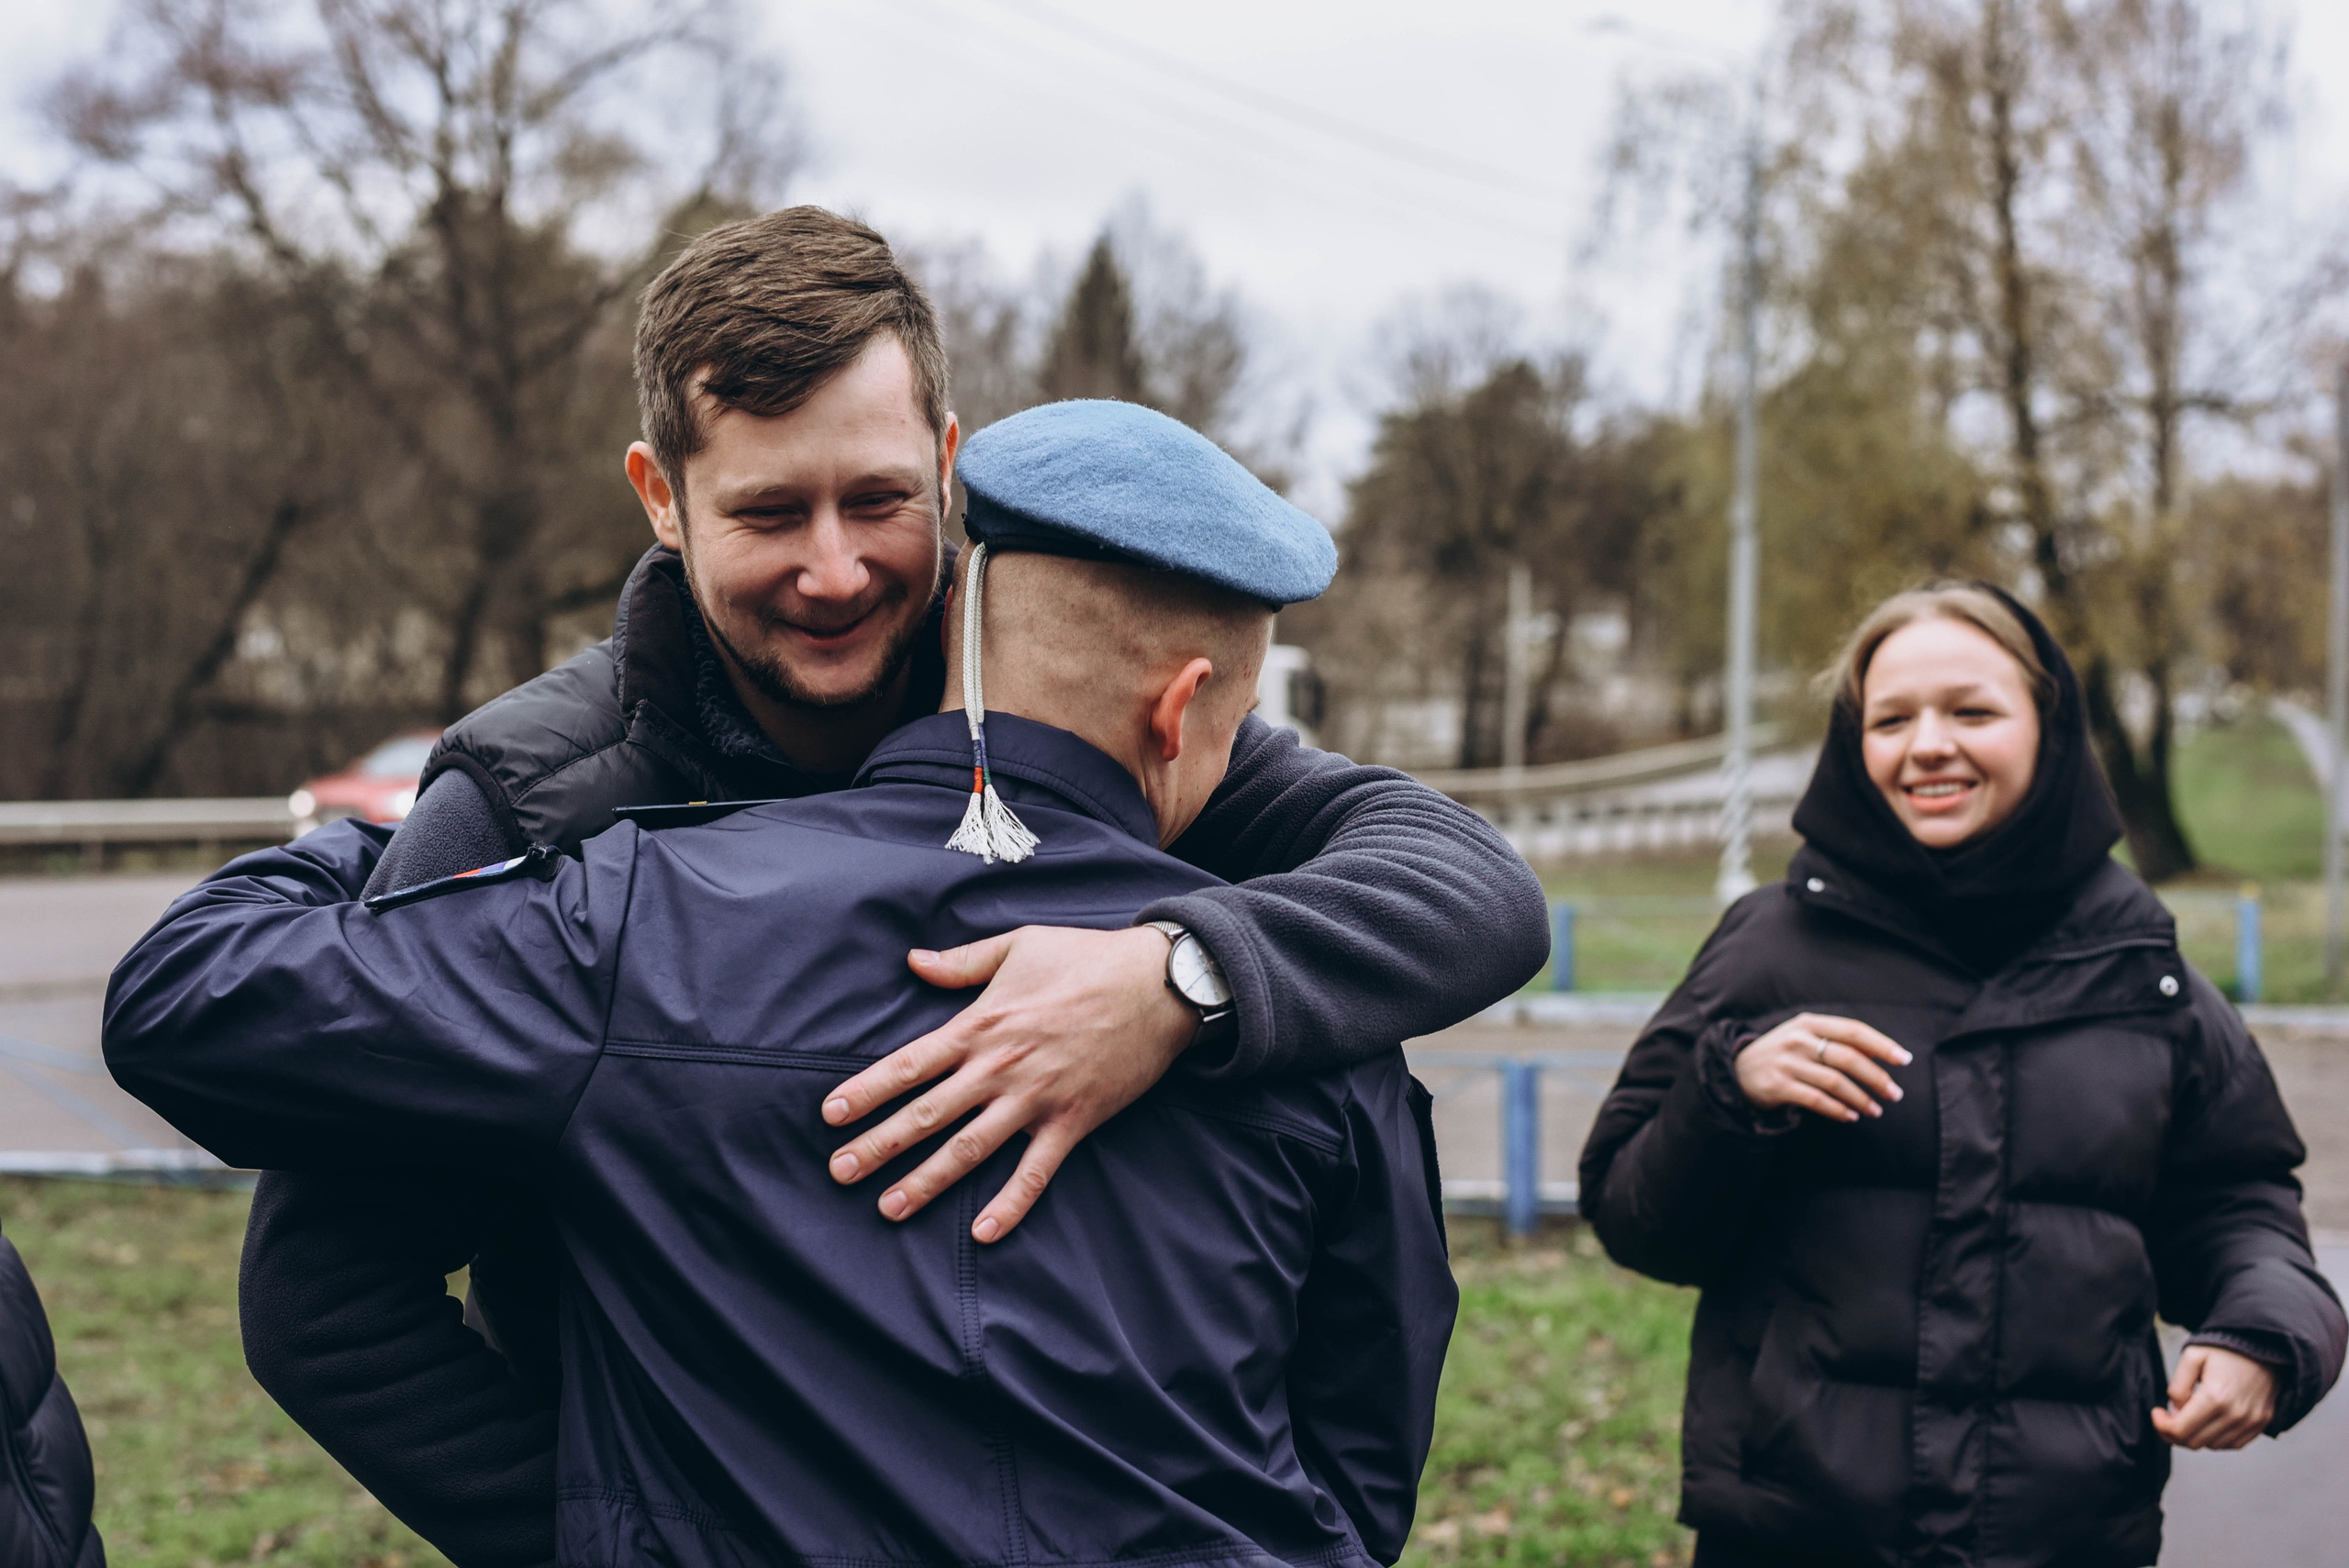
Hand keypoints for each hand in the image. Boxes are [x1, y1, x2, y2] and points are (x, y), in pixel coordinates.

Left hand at [821, 925, 1195, 1242]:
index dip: (866, 1091)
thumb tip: (913, 962)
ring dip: (926, 1181)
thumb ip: (961, 962)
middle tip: (839, 1172)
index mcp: (980, 1025)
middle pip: (926, 1114)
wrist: (1157, 985)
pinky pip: (1036, 1171)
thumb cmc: (1085, 958)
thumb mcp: (1017, 945)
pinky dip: (1011, 1204)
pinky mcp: (1072, 1122)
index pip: (909, 1065)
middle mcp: (999, 1068)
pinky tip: (982, 1233)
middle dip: (878, 1145)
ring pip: (969, 1149)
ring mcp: (1035, 1099)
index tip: (830, 1115)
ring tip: (889, 1207)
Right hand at [1733, 1013, 1911, 1122]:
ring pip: (1835, 1082)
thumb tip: (1882, 1054)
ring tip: (1875, 1110)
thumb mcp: (1804, 1036)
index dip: (1881, 1045)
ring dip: (1861, 1098)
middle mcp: (1797, 1040)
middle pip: (1847, 1058)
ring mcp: (1786, 1063)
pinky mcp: (1777, 1086)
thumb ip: (1837, 1040)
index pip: (1853, 1031)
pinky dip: (1838, 1110)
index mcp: (1809, 1023)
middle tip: (1895, 1094)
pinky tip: (1851, 1116)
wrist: (1737, 1069)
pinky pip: (1816, 1100)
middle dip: (1876, 1078)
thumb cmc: (1784, 1053)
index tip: (1904, 1060)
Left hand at [2153, 1344, 2277, 1449]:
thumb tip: (2176, 1412)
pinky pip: (2234, 1444)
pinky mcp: (2261, 1423)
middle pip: (2195, 1442)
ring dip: (2196, 1436)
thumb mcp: (2192, 1357)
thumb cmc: (2224, 1348)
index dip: (2161, 1426)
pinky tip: (2209, 1422)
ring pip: (2213, 1446)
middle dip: (2174, 1433)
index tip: (2157, 1413)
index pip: (2180, 1430)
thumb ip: (2178, 1386)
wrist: (2263, 1344)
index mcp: (2215, 1397)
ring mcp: (2251, 1421)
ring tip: (2190, 1417)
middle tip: (2168, 1417)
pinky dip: (2217, 1439)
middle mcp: (2235, 1414)